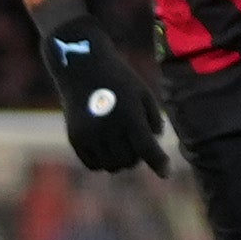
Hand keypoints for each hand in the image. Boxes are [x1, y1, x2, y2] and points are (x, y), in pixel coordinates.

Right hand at [34, 3, 168, 174]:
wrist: (81, 66)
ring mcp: (89, 135)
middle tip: (139, 145)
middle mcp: (108, 128)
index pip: (147, 149)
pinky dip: (103, 162)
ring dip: (121, 162)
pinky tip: (108, 150)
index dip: (159, 163)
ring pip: (111, 166)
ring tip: (124, 148)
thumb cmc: (118, 78)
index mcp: (129, 116)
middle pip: (130, 161)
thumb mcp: (142, 92)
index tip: (166, 173)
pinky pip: (92, 164)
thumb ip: (152, 118)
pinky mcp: (75, 138)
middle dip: (138, 157)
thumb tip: (154, 142)